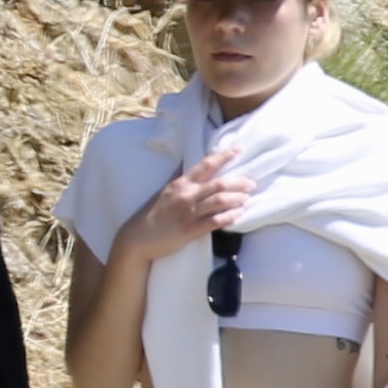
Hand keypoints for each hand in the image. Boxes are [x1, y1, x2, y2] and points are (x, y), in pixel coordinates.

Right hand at [114, 147, 253, 265]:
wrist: (136, 239)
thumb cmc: (151, 214)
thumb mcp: (164, 191)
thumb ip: (178, 178)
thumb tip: (186, 163)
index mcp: (180, 183)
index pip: (206, 164)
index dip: (224, 155)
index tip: (239, 149)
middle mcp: (186, 195)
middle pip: (219, 184)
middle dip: (239, 182)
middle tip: (251, 183)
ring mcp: (188, 213)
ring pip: (219, 201)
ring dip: (237, 199)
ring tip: (247, 198)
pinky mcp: (190, 230)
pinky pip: (215, 222)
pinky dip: (229, 217)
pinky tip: (238, 215)